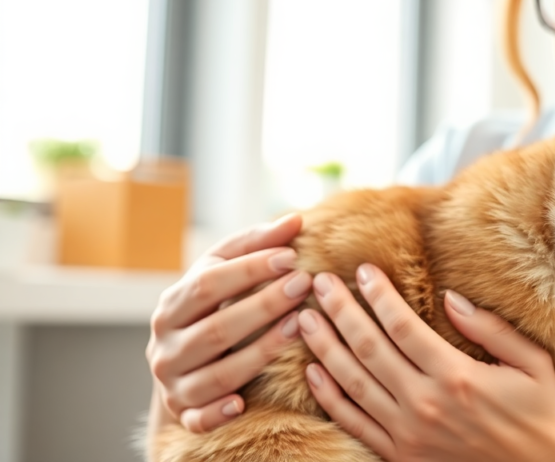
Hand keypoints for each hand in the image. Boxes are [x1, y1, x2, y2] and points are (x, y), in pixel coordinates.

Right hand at [145, 213, 312, 432]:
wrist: (181, 368)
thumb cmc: (211, 309)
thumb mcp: (223, 274)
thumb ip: (256, 246)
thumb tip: (296, 219)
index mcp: (172, 306)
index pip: (208, 284)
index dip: (250, 269)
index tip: (292, 257)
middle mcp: (166, 346)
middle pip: (216, 329)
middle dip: (263, 306)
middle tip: (304, 285)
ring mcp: (174, 385)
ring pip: (217, 374)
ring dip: (259, 352)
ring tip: (298, 327)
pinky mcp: (185, 416)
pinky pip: (200, 419)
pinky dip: (218, 412)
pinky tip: (242, 402)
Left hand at [298, 264, 554, 461]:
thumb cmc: (540, 413)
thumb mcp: (532, 362)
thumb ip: (490, 328)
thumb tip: (449, 297)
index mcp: (457, 376)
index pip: (403, 326)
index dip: (379, 295)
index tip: (362, 270)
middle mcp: (426, 404)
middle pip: (369, 348)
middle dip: (340, 311)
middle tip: (318, 282)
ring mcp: (409, 433)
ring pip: (353, 383)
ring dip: (325, 347)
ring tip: (305, 318)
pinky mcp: (401, 456)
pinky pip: (354, 422)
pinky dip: (330, 396)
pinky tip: (314, 370)